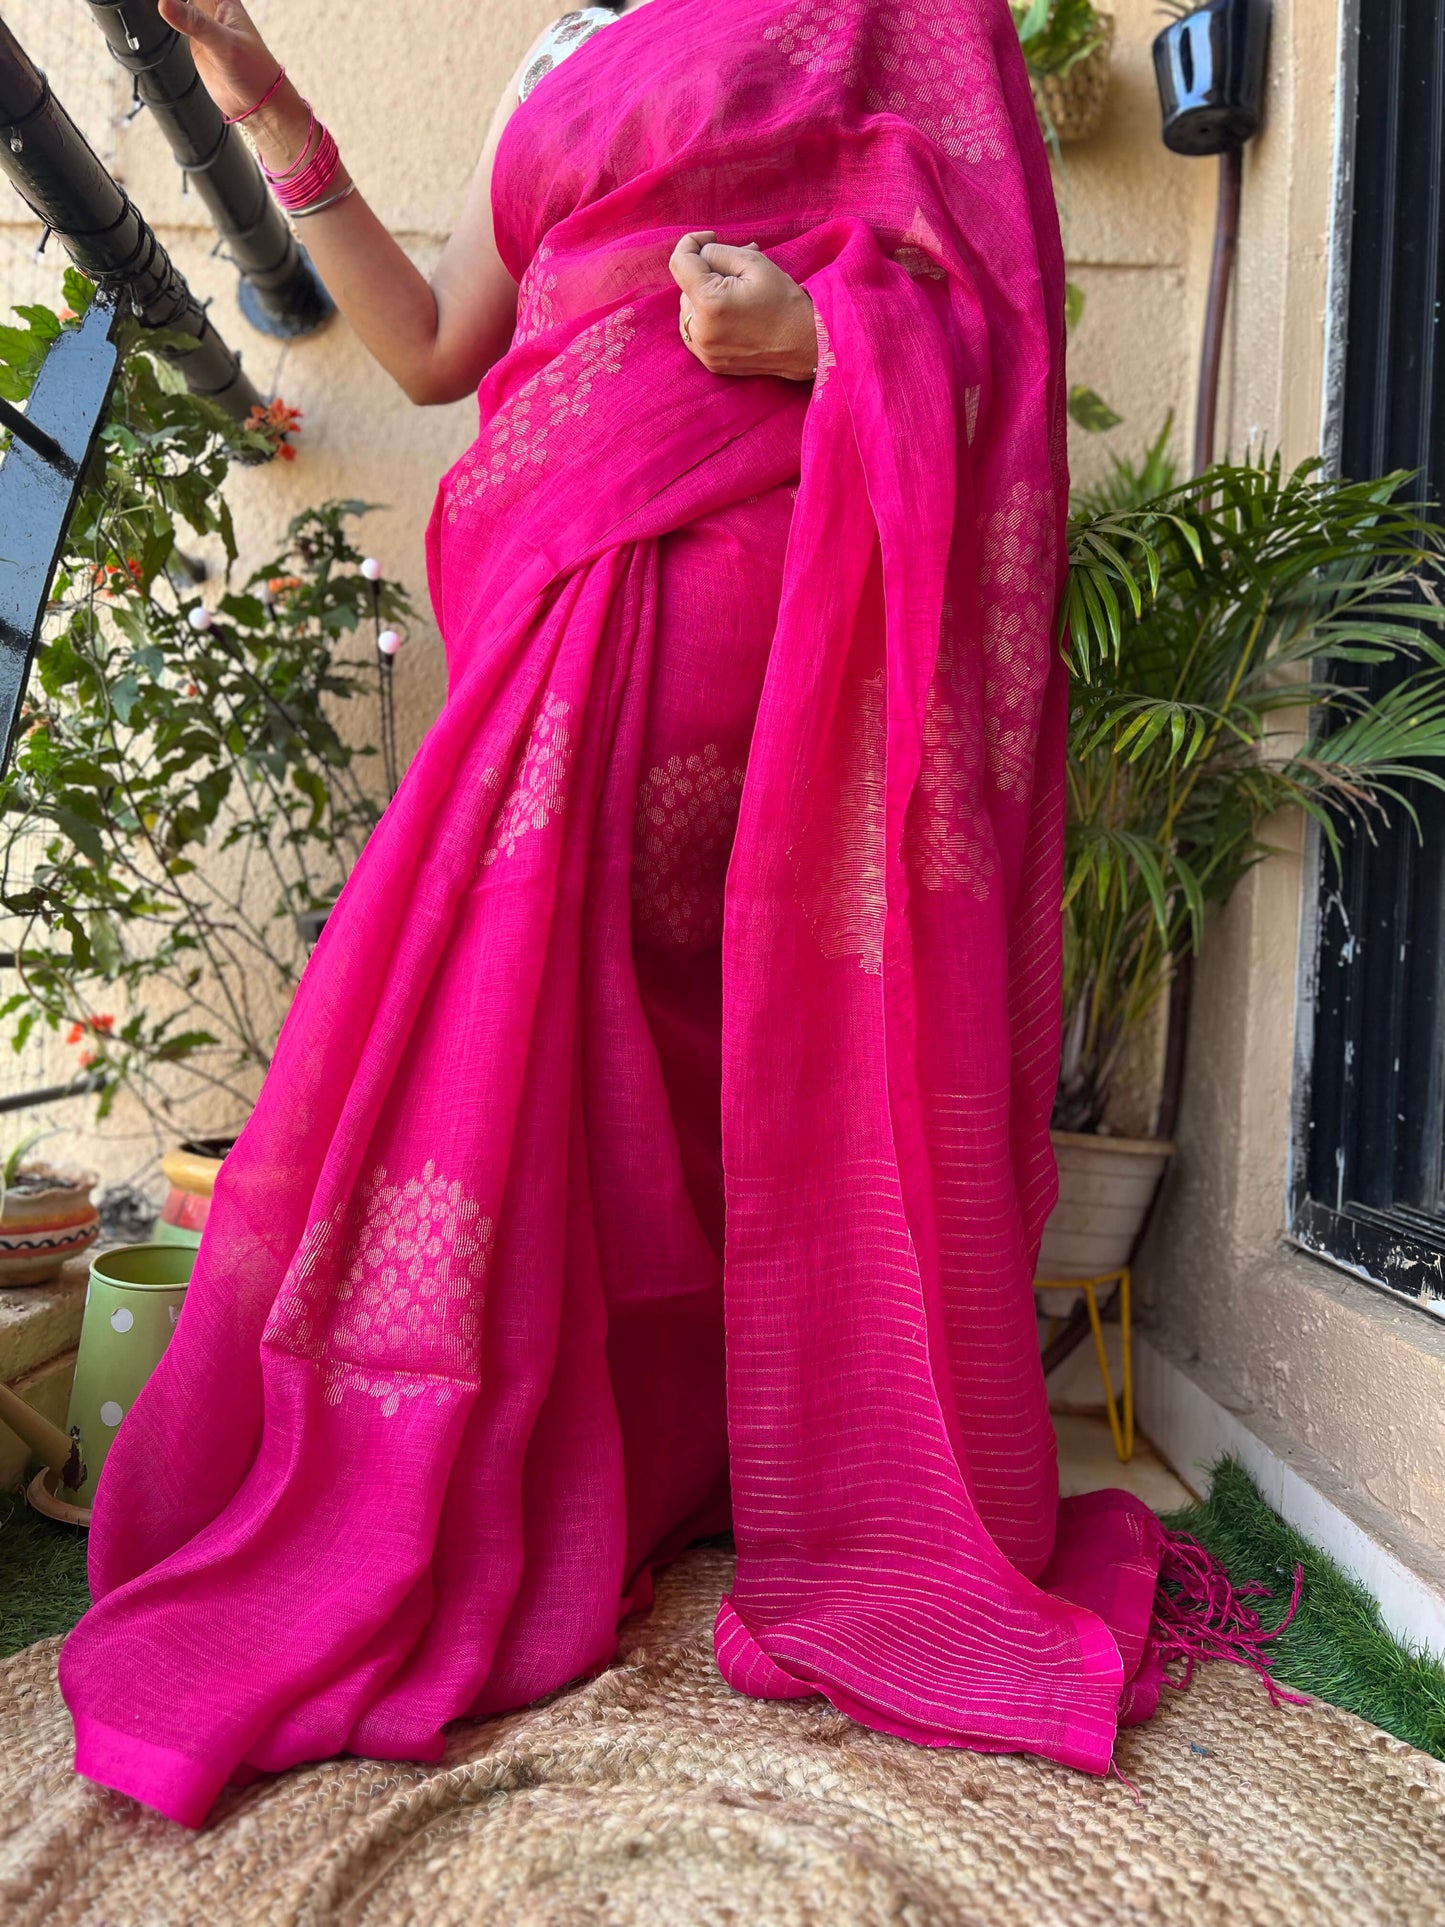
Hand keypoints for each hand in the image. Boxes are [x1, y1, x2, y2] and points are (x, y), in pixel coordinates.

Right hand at [157, 0, 279, 123]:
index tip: (164, 1)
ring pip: (176, 4)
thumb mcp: (224, 43)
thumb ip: (195, 23)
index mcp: (224, 0)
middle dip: (171, 0)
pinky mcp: (194, 41)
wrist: (256, 104)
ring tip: (151, 8)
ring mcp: (201, 24)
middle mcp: (211, 8)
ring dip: (165, 5)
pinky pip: (175, 23)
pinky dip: (165, 19)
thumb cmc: (254, 71)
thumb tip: (165, 3)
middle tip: (159, 5)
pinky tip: (155, 17)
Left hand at [669, 232, 817, 380]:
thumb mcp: (753, 262)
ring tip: (736, 292)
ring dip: (704, 295)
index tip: (710, 238)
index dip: (691, 243)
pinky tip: (728, 314)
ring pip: (688, 309)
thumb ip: (718, 251)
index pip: (679, 262)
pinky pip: (694, 331)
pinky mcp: (710, 362)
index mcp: (710, 303)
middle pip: (685, 287)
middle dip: (706, 273)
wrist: (804, 343)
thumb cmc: (783, 300)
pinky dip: (705, 317)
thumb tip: (699, 252)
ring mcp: (705, 350)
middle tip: (736, 271)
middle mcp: (701, 331)